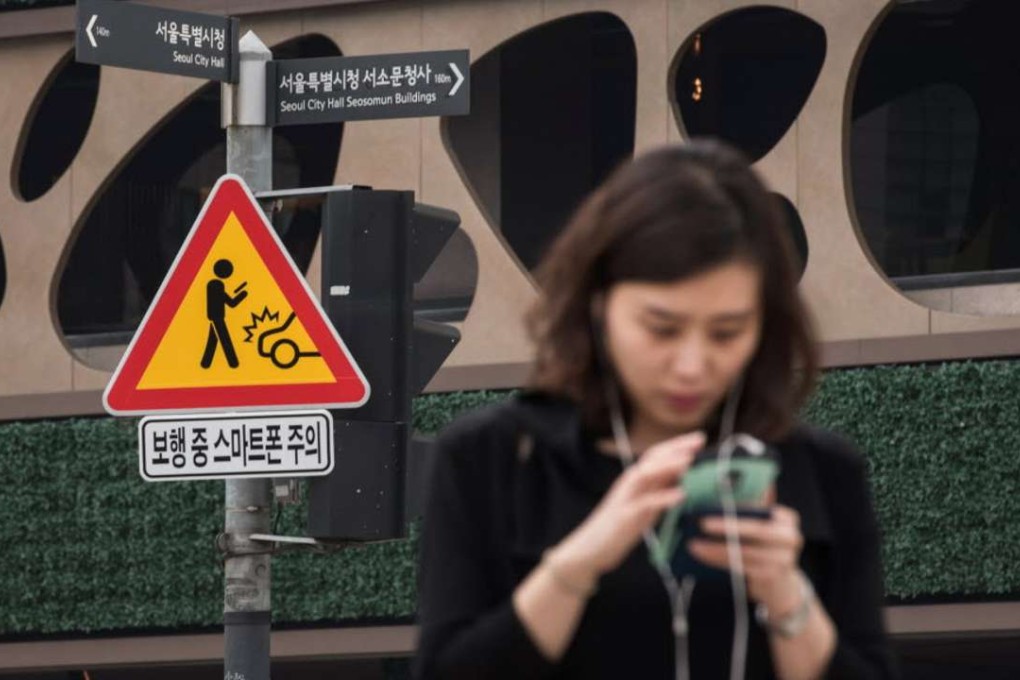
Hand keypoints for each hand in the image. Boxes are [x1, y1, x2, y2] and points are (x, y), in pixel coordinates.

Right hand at [546, 431, 704, 588]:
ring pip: (646, 474)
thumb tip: (684, 477)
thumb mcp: (644, 506)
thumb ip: (659, 490)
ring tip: (690, 460)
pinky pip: (645, 503)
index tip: (700, 438)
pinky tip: (681, 495)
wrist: (590, 548)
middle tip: (700, 440)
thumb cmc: (619, 528)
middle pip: (652, 458)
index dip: (677, 444)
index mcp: (635, 480)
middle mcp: (629, 484)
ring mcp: (626, 498)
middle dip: (676, 447)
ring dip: (668, 466)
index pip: (657, 455)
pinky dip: (663, 497)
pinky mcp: (624, 516)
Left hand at [688, 505, 804, 614]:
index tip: (714, 506)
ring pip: (744, 552)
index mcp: (787, 519)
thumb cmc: (764, 548)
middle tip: (701, 524)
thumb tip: (720, 487)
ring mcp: (783, 560)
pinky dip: (719, 561)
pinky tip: (703, 556)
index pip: (760, 510)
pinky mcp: (771, 577)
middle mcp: (790, 538)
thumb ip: (748, 509)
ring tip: (694, 544)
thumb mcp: (761, 526)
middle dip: (726, 527)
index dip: (737, 509)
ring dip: (716, 548)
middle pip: (755, 530)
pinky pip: (740, 567)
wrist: (781, 585)